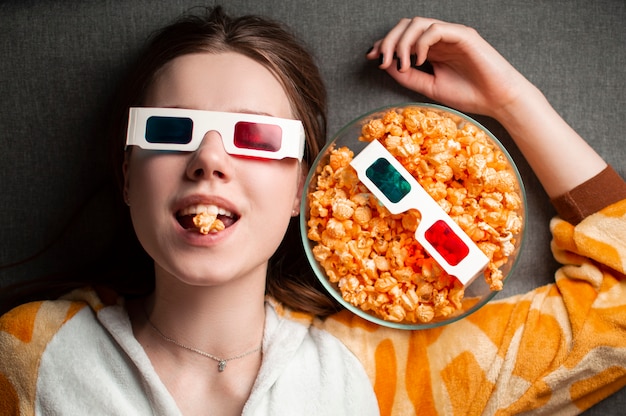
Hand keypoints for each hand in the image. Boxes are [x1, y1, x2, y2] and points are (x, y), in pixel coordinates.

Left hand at [366, 17, 529, 118]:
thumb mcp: (429, 88)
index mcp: (431, 49)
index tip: (370, 57)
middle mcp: (439, 39)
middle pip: (405, 25)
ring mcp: (451, 34)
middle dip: (388, 40)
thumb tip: (386, 65)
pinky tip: (419, 61)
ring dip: (401, 42)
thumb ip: (408, 77)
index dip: (383, 43)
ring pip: (417, 23)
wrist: (497, 101)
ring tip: (401, 63)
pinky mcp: (463, 35)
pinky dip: (421, 43)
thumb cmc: (468, 94)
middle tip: (380, 59)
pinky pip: (435, 29)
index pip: (402, 37)